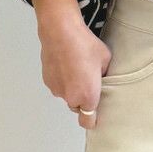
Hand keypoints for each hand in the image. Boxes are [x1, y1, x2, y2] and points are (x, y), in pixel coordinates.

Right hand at [31, 0, 111, 129]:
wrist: (60, 30)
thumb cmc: (85, 44)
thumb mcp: (105, 60)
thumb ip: (104, 76)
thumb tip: (100, 80)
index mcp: (88, 97)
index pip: (88, 122)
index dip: (92, 118)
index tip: (95, 111)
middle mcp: (71, 98)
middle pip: (77, 108)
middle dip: (82, 99)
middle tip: (86, 81)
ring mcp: (57, 90)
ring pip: (66, 96)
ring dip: (70, 88)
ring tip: (74, 69)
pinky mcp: (47, 81)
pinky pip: (57, 86)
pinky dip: (61, 80)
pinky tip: (64, 64)